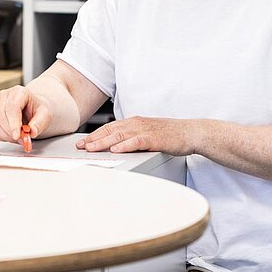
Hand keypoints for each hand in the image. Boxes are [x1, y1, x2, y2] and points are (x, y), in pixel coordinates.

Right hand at [0, 85, 52, 144]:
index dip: (13, 123)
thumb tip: (32, 131)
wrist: (31, 110)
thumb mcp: (45, 115)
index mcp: (19, 92)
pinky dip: (2, 136)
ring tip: (19, 136)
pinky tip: (11, 134)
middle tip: (23, 139)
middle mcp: (4, 96)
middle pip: (2, 116)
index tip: (17, 135)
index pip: (12, 106)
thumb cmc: (36, 110)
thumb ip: (40, 123)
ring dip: (7, 135)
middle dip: (11, 132)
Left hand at [75, 116, 197, 155]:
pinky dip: (125, 145)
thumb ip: (132, 137)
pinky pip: (136, 141)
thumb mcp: (147, 133)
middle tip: (80, 146)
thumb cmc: (170, 135)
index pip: (110, 128)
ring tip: (92, 148)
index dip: (95, 135)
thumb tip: (116, 145)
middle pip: (111, 131)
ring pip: (120, 135)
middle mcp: (137, 124)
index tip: (83, 142)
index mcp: (134, 122)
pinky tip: (116, 149)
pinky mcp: (154, 138)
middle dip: (94, 139)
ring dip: (104, 142)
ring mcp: (145, 130)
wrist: (190, 132)